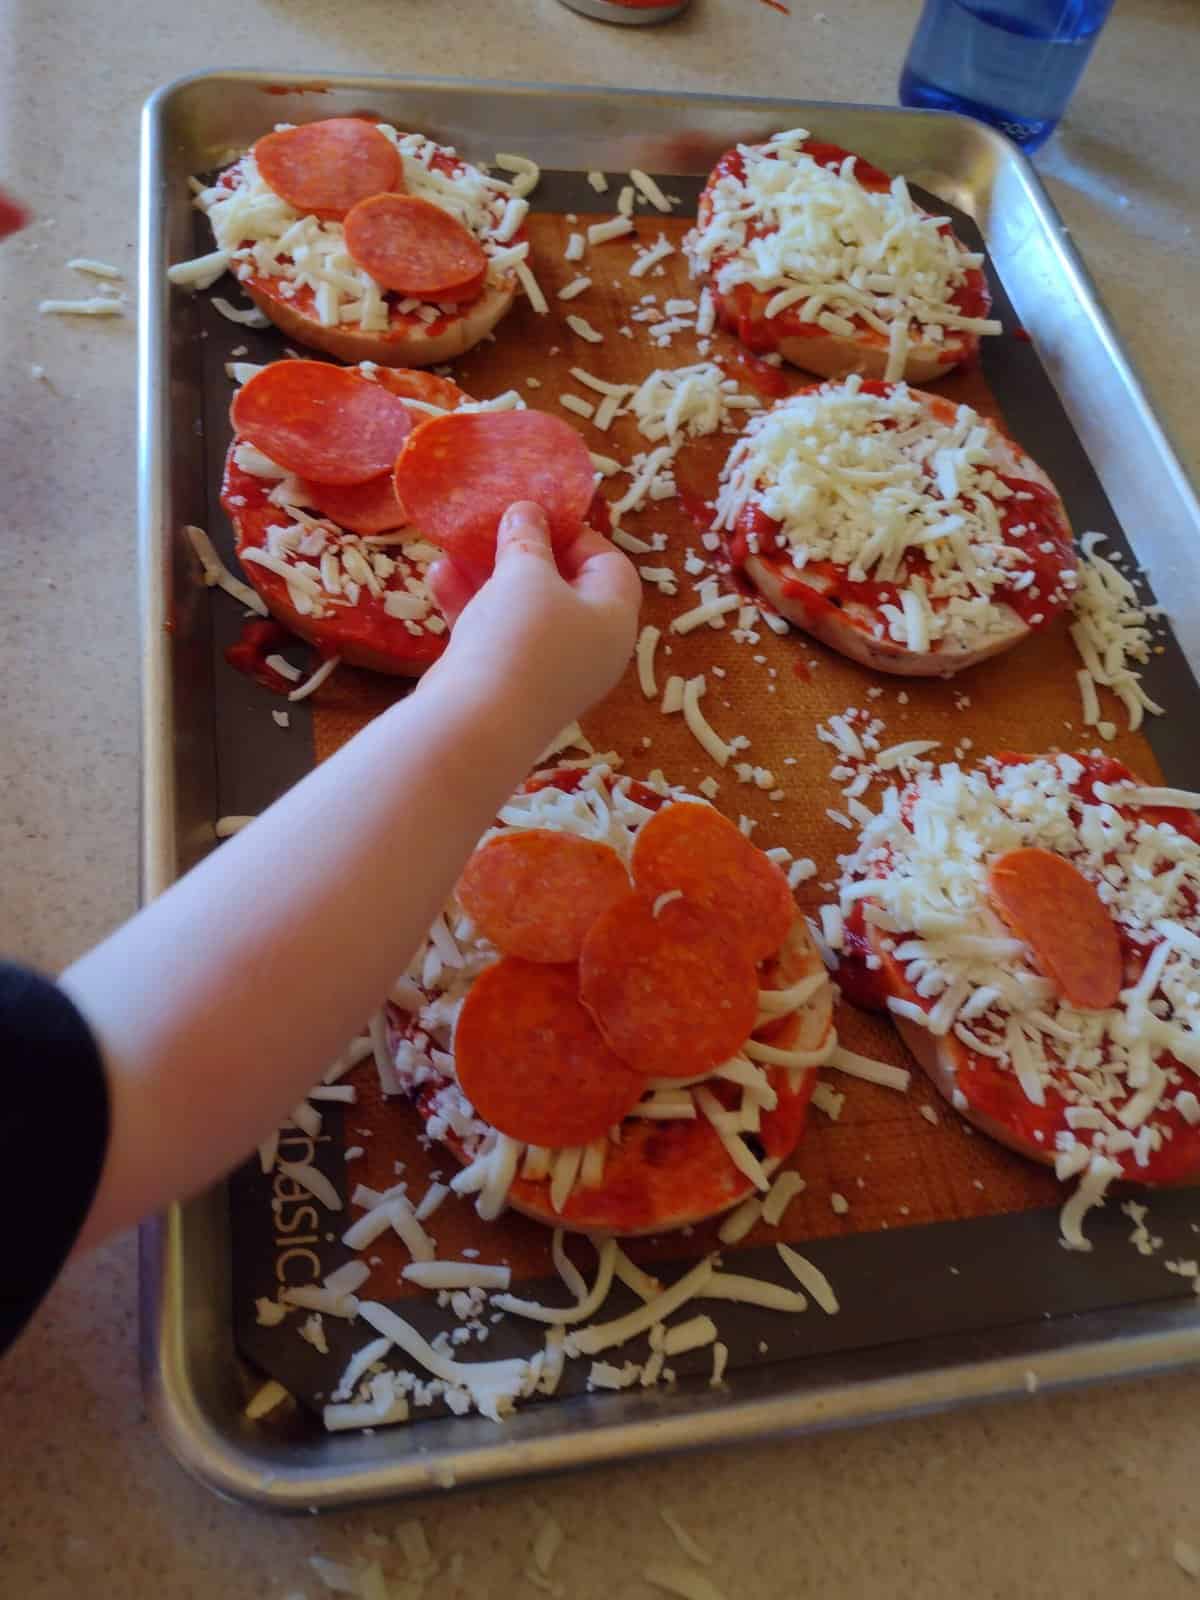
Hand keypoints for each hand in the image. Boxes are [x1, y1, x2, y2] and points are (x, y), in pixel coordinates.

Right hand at [424, 502, 640, 732]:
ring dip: (487, 576)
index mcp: (613, 620)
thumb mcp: (526, 573)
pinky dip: (472, 607)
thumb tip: (527, 512)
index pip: (609, 565)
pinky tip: (439, 579)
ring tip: (455, 546)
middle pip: (562, 587)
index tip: (538, 516)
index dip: (575, 534)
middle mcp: (589, 648)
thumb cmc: (520, 637)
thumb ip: (528, 538)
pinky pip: (496, 635)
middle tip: (493, 527)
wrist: (477, 723)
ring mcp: (548, 670)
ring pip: (521, 610)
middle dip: (522, 553)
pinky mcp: (509, 684)